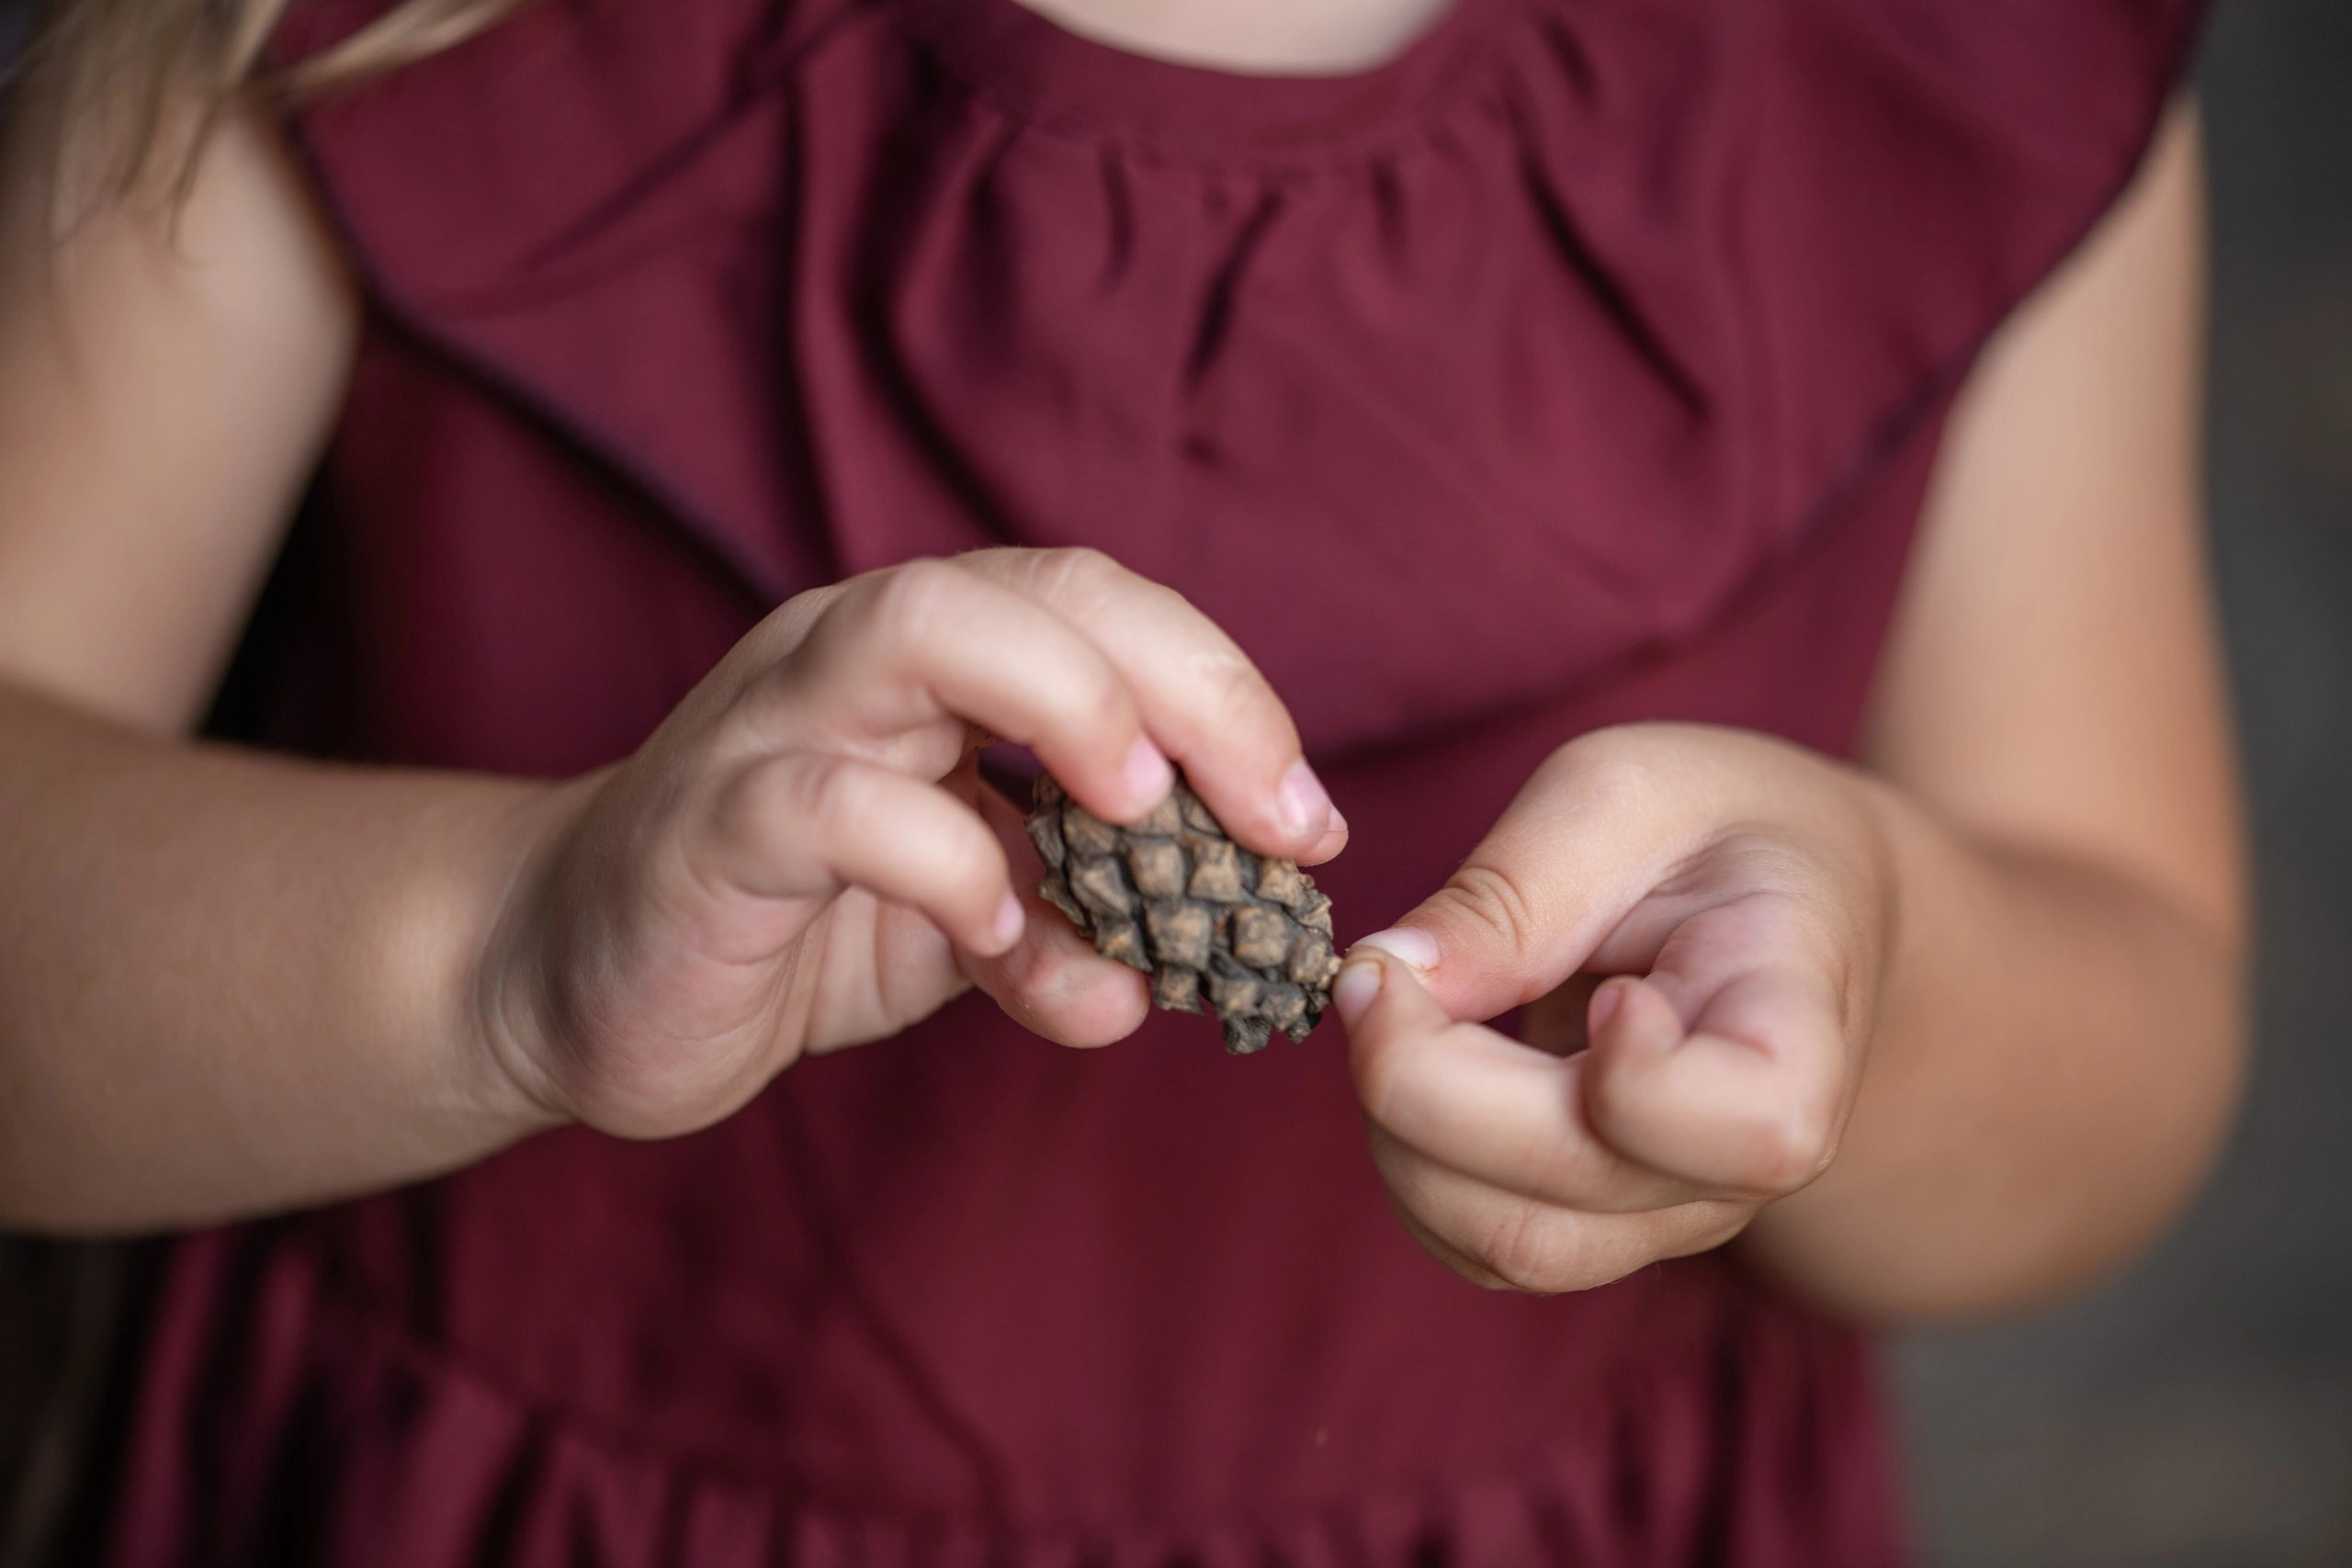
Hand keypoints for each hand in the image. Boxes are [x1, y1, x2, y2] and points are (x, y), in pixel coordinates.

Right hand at [475, 548, 1343, 1138]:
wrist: (571, 976)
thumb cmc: (790, 921)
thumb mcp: (964, 925)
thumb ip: (1065, 928)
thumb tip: (1160, 985)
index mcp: (935, 659)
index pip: (1104, 609)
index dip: (1225, 694)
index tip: (1308, 823)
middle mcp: (855, 656)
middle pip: (1040, 589)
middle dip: (1188, 685)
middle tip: (1277, 819)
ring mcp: (771, 724)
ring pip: (918, 629)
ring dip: (1065, 705)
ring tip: (1145, 813)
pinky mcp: (707, 823)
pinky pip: (828, 804)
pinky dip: (939, 863)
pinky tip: (993, 939)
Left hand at [1334, 723, 1891, 1292]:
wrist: (1792, 894)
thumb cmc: (1718, 826)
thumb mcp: (1624, 793)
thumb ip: (1514, 889)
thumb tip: (1393, 973)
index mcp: (1796, 1030)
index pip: (1748, 1131)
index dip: (1636, 1080)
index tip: (1603, 986)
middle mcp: (1743, 1158)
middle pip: (1570, 1198)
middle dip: (1423, 1086)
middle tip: (1376, 971)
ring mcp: (1675, 1208)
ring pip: (1510, 1246)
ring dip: (1399, 1135)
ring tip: (1391, 1012)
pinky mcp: (1605, 1227)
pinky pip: (1480, 1245)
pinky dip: (1408, 1162)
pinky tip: (1413, 1062)